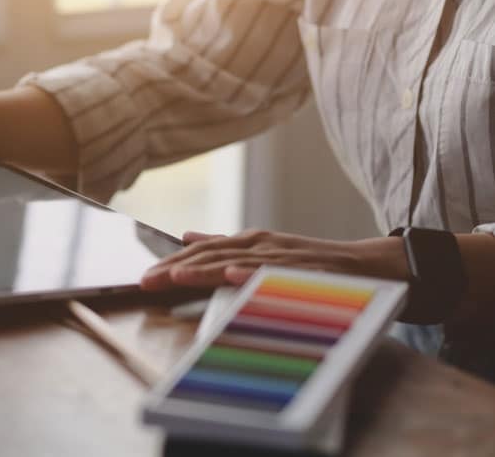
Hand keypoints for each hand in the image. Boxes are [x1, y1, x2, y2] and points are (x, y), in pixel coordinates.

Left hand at [140, 229, 410, 290]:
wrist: (373, 267)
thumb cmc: (312, 263)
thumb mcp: (262, 251)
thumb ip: (224, 244)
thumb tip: (186, 236)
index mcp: (249, 242)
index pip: (202, 251)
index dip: (171, 263)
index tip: (143, 277)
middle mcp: (262, 244)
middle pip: (212, 254)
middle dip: (176, 267)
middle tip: (145, 280)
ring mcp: (284, 257)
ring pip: (238, 262)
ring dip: (206, 268)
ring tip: (176, 275)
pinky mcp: (307, 271)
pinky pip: (278, 274)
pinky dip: (254, 274)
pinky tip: (233, 278)